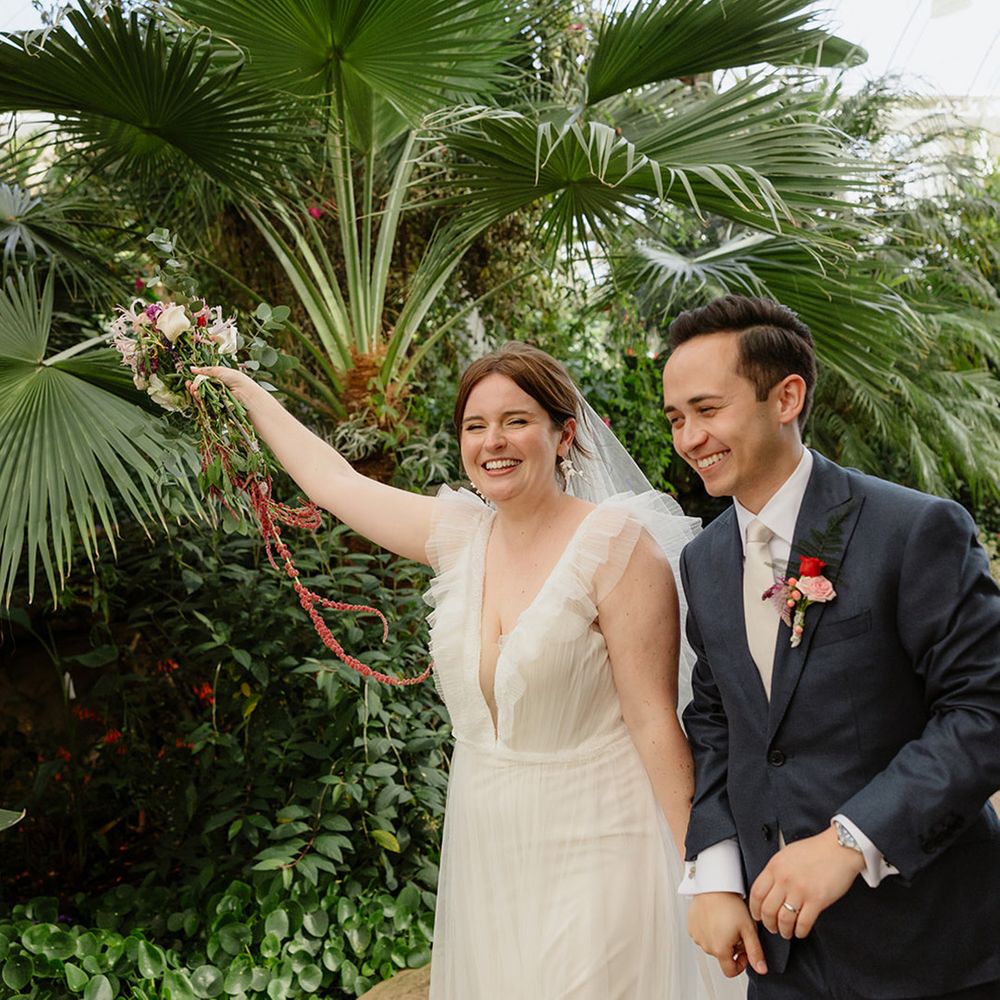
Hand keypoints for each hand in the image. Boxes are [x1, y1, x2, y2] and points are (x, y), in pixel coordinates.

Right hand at [189, 365, 258, 404]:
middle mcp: (216, 390)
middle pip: (200, 390)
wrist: (246, 394)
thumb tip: (192, 369)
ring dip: (195, 393)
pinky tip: (197, 395)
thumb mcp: (220, 371)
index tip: (189, 380)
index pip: (202, 381)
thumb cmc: (237, 380)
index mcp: (217, 380)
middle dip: (193, 388)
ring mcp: (216, 399)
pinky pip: (205, 404)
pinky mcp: (216, 407)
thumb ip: (205, 370)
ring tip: (193, 389)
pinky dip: (199, 400)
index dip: (195, 381)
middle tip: (190, 385)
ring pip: (201, 398)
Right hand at [688, 892, 766, 977]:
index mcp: (720, 950)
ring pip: (712, 945)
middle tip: (737, 930)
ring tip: (726, 921)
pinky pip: (703, 935)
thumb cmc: (730, 904)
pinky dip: (710, 931)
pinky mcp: (691, 926)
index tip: (745, 950)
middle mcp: (705, 946)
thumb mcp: (748, 929)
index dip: (741, 964)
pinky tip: (716, 918)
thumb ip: (755, 952)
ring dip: (720, 939)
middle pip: (722, 957)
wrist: (713, 885)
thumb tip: (762, 970)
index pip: (730, 972)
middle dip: (731, 948)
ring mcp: (697, 936)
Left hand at [749, 827, 864, 939]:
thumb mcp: (787, 854)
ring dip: (783, 930)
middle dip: (768, 923)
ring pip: (784, 919)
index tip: (757, 915)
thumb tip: (768, 887)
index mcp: (775, 867)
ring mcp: (800, 890)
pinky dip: (800, 931)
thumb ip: (776, 870)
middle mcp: (785, 879)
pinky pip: (803, 923)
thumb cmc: (815, 850)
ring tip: (786, 932)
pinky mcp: (817, 900)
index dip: (754, 909)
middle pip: (767, 909)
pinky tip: (800, 931)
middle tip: (771, 927)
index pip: (756, 893)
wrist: (839, 848)